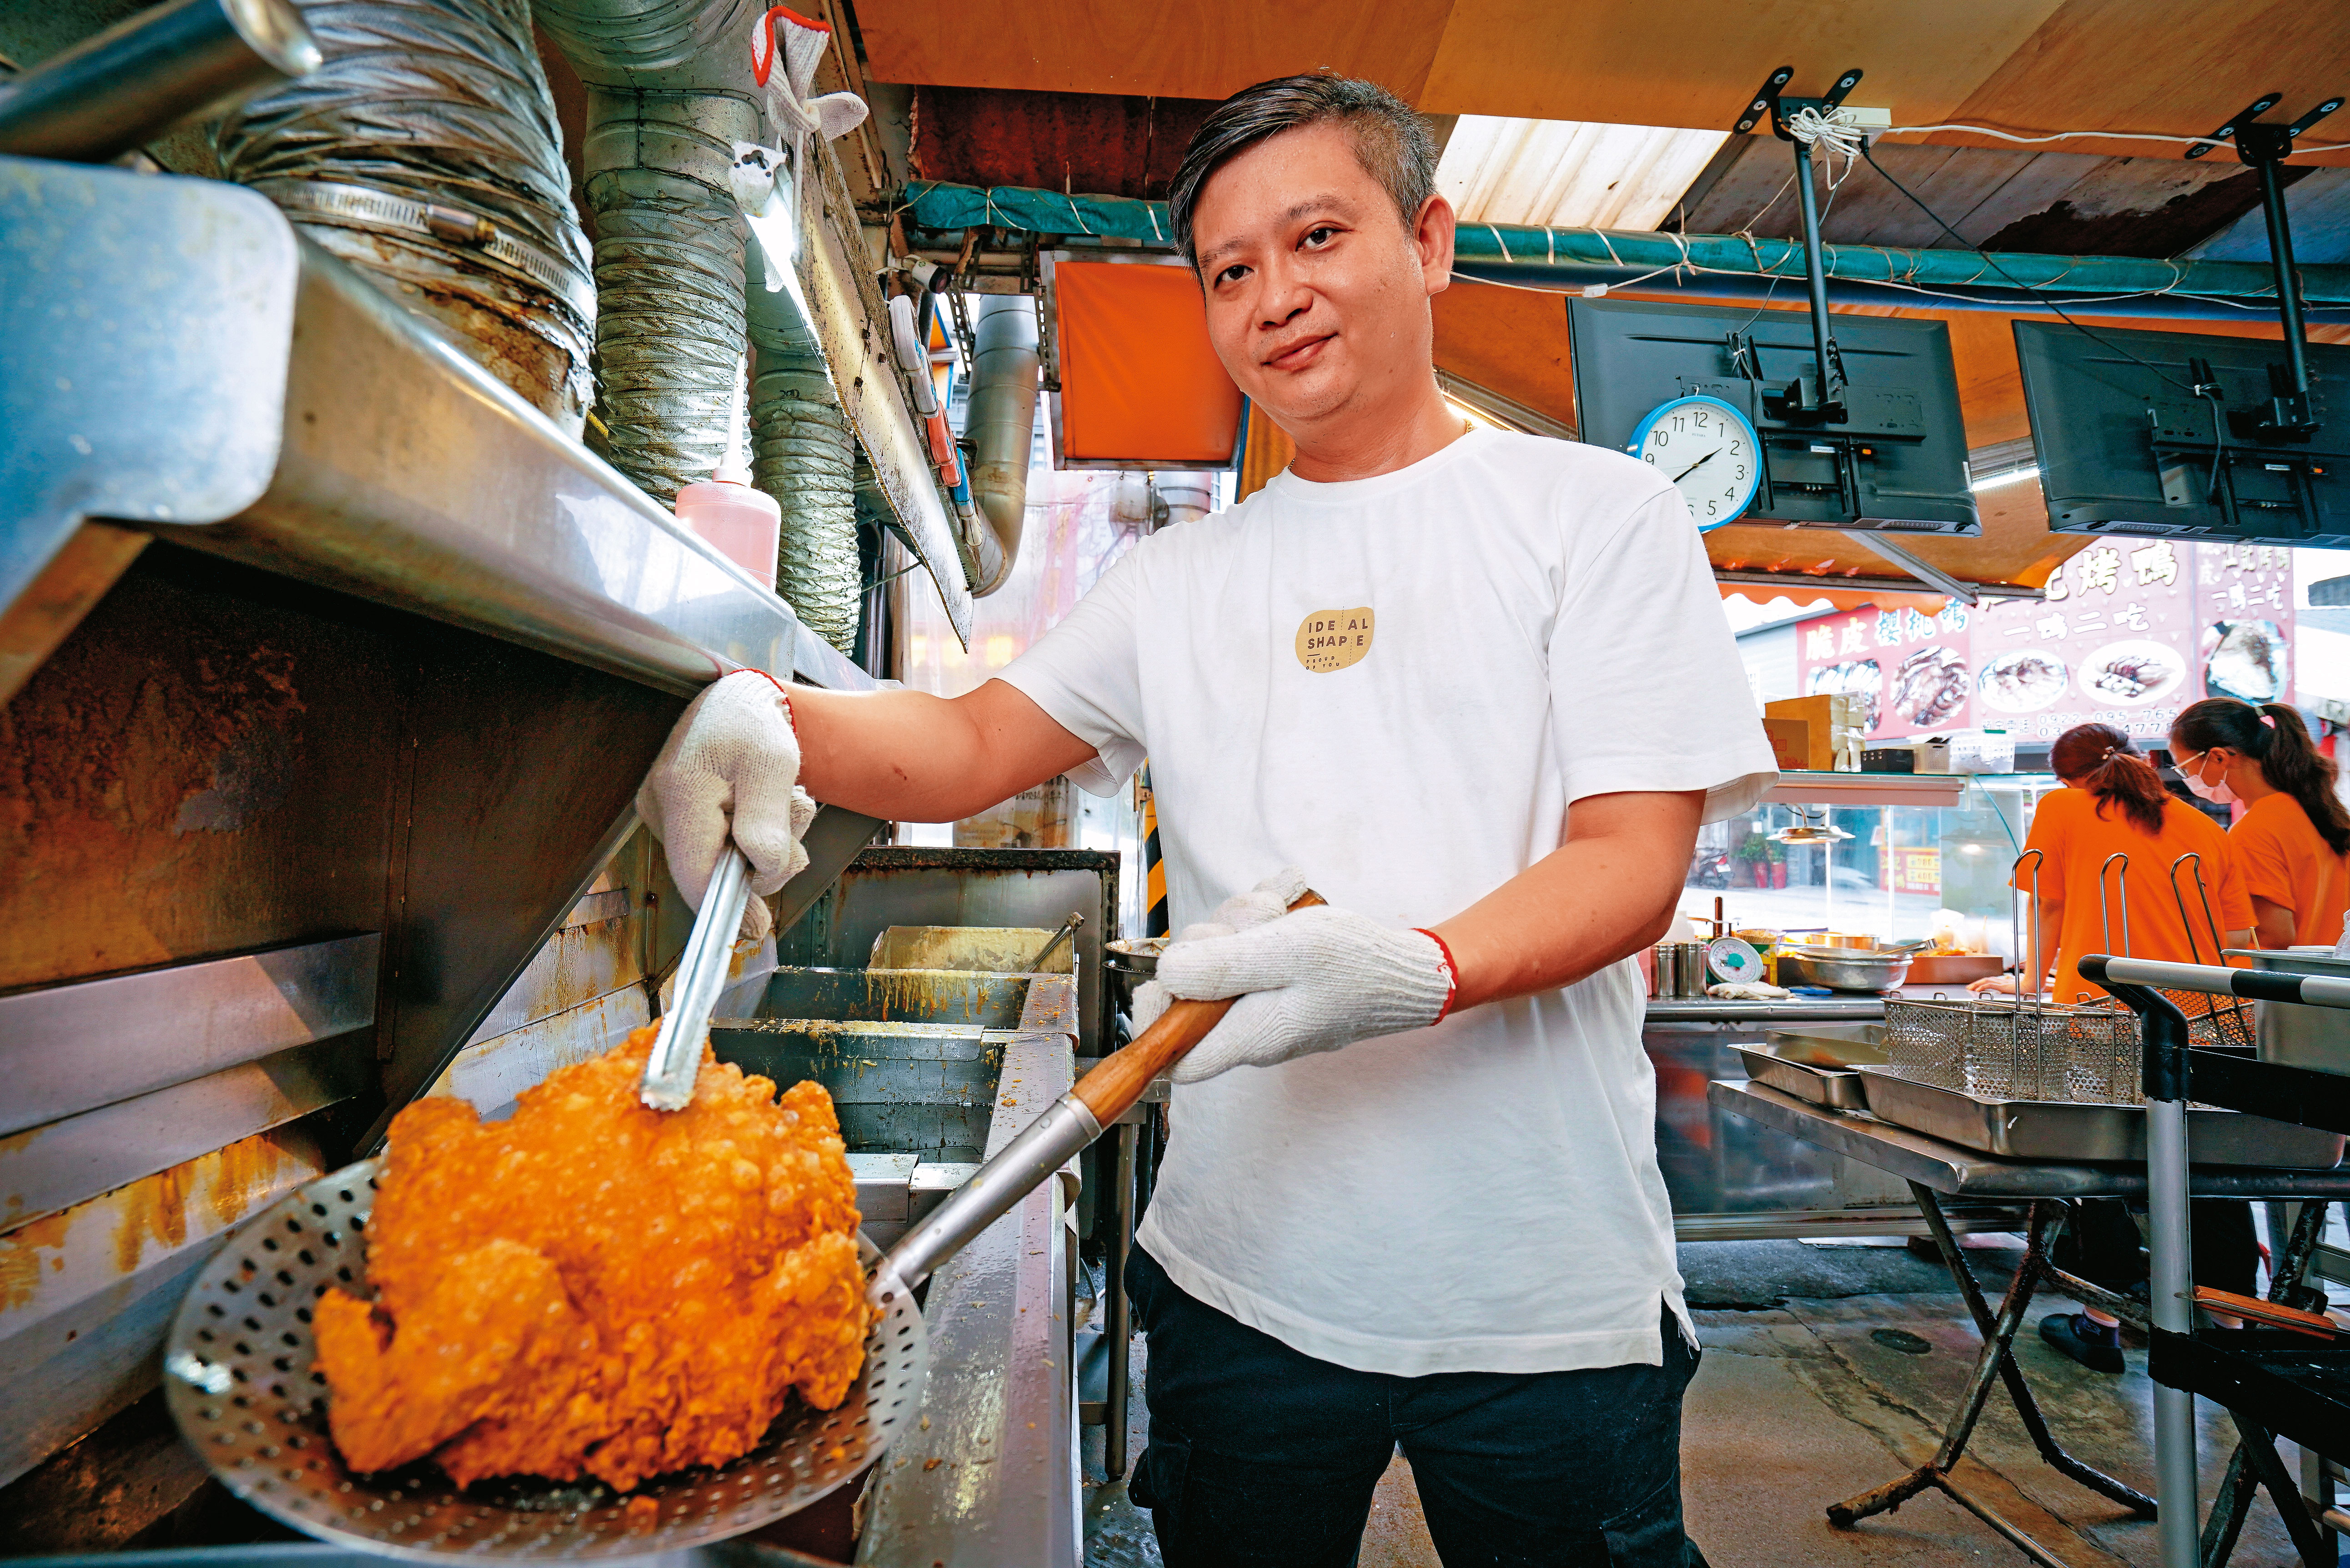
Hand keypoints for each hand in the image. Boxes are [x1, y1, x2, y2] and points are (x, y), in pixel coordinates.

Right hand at [636, 670, 816, 940]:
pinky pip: (720, 847)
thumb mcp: (772, 764)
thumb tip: (760, 868)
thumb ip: (766, 818)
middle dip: (766, 858)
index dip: (727, 907)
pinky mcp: (681, 820)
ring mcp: (667, 816)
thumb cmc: (751, 724)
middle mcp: (661, 810)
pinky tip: (762, 807)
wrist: (734, 701)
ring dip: (767, 842)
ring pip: (724, 861)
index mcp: (679, 795)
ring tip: (780, 800)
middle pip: (715, 871)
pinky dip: (751, 836)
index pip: (695, 871)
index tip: (757, 930)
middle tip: (794, 814)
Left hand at [1134, 869, 1455, 1083]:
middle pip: (1193, 991)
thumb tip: (1166, 977)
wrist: (1409, 970)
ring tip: (1278, 911)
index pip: (1175, 1059)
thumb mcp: (1284, 953)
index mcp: (1248, 1036)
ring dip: (1241, 922)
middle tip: (1250, 923)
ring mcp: (1265, 1006)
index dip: (1155, 1019)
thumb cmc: (1356, 965)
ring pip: (1220, 960)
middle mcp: (1251, 1029)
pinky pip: (1248, 950)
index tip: (1170, 971)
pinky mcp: (1278, 985)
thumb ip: (1222, 967)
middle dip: (1210, 942)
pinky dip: (1260, 923)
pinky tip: (1284, 908)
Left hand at [1967, 972, 2042, 996]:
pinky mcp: (2003, 986)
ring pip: (1986, 981)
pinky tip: (1979, 990)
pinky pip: (1990, 985)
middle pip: (1985, 979)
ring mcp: (2001, 983)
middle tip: (1969, 987)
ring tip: (1971, 988)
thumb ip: (2010, 985)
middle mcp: (2001, 981)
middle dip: (1976, 983)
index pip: (1989, 980)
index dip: (1981, 982)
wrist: (2031, 986)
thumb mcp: (2015, 986)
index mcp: (2003, 981)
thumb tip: (2007, 984)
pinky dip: (1983, 987)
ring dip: (1977, 985)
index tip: (1975, 986)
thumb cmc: (2025, 986)